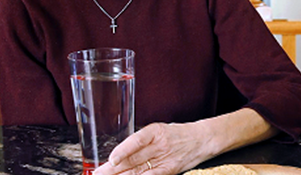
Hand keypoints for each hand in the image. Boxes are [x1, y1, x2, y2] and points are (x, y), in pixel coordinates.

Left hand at [93, 122, 212, 174]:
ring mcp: (165, 159)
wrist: (203, 139)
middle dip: (112, 169)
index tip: (111, 160)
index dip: (123, 151)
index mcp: (156, 131)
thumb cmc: (179, 134)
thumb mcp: (160, 130)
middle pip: (133, 159)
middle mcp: (160, 145)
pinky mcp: (170, 170)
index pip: (137, 141)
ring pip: (138, 171)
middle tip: (97, 173)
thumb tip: (119, 154)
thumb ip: (142, 141)